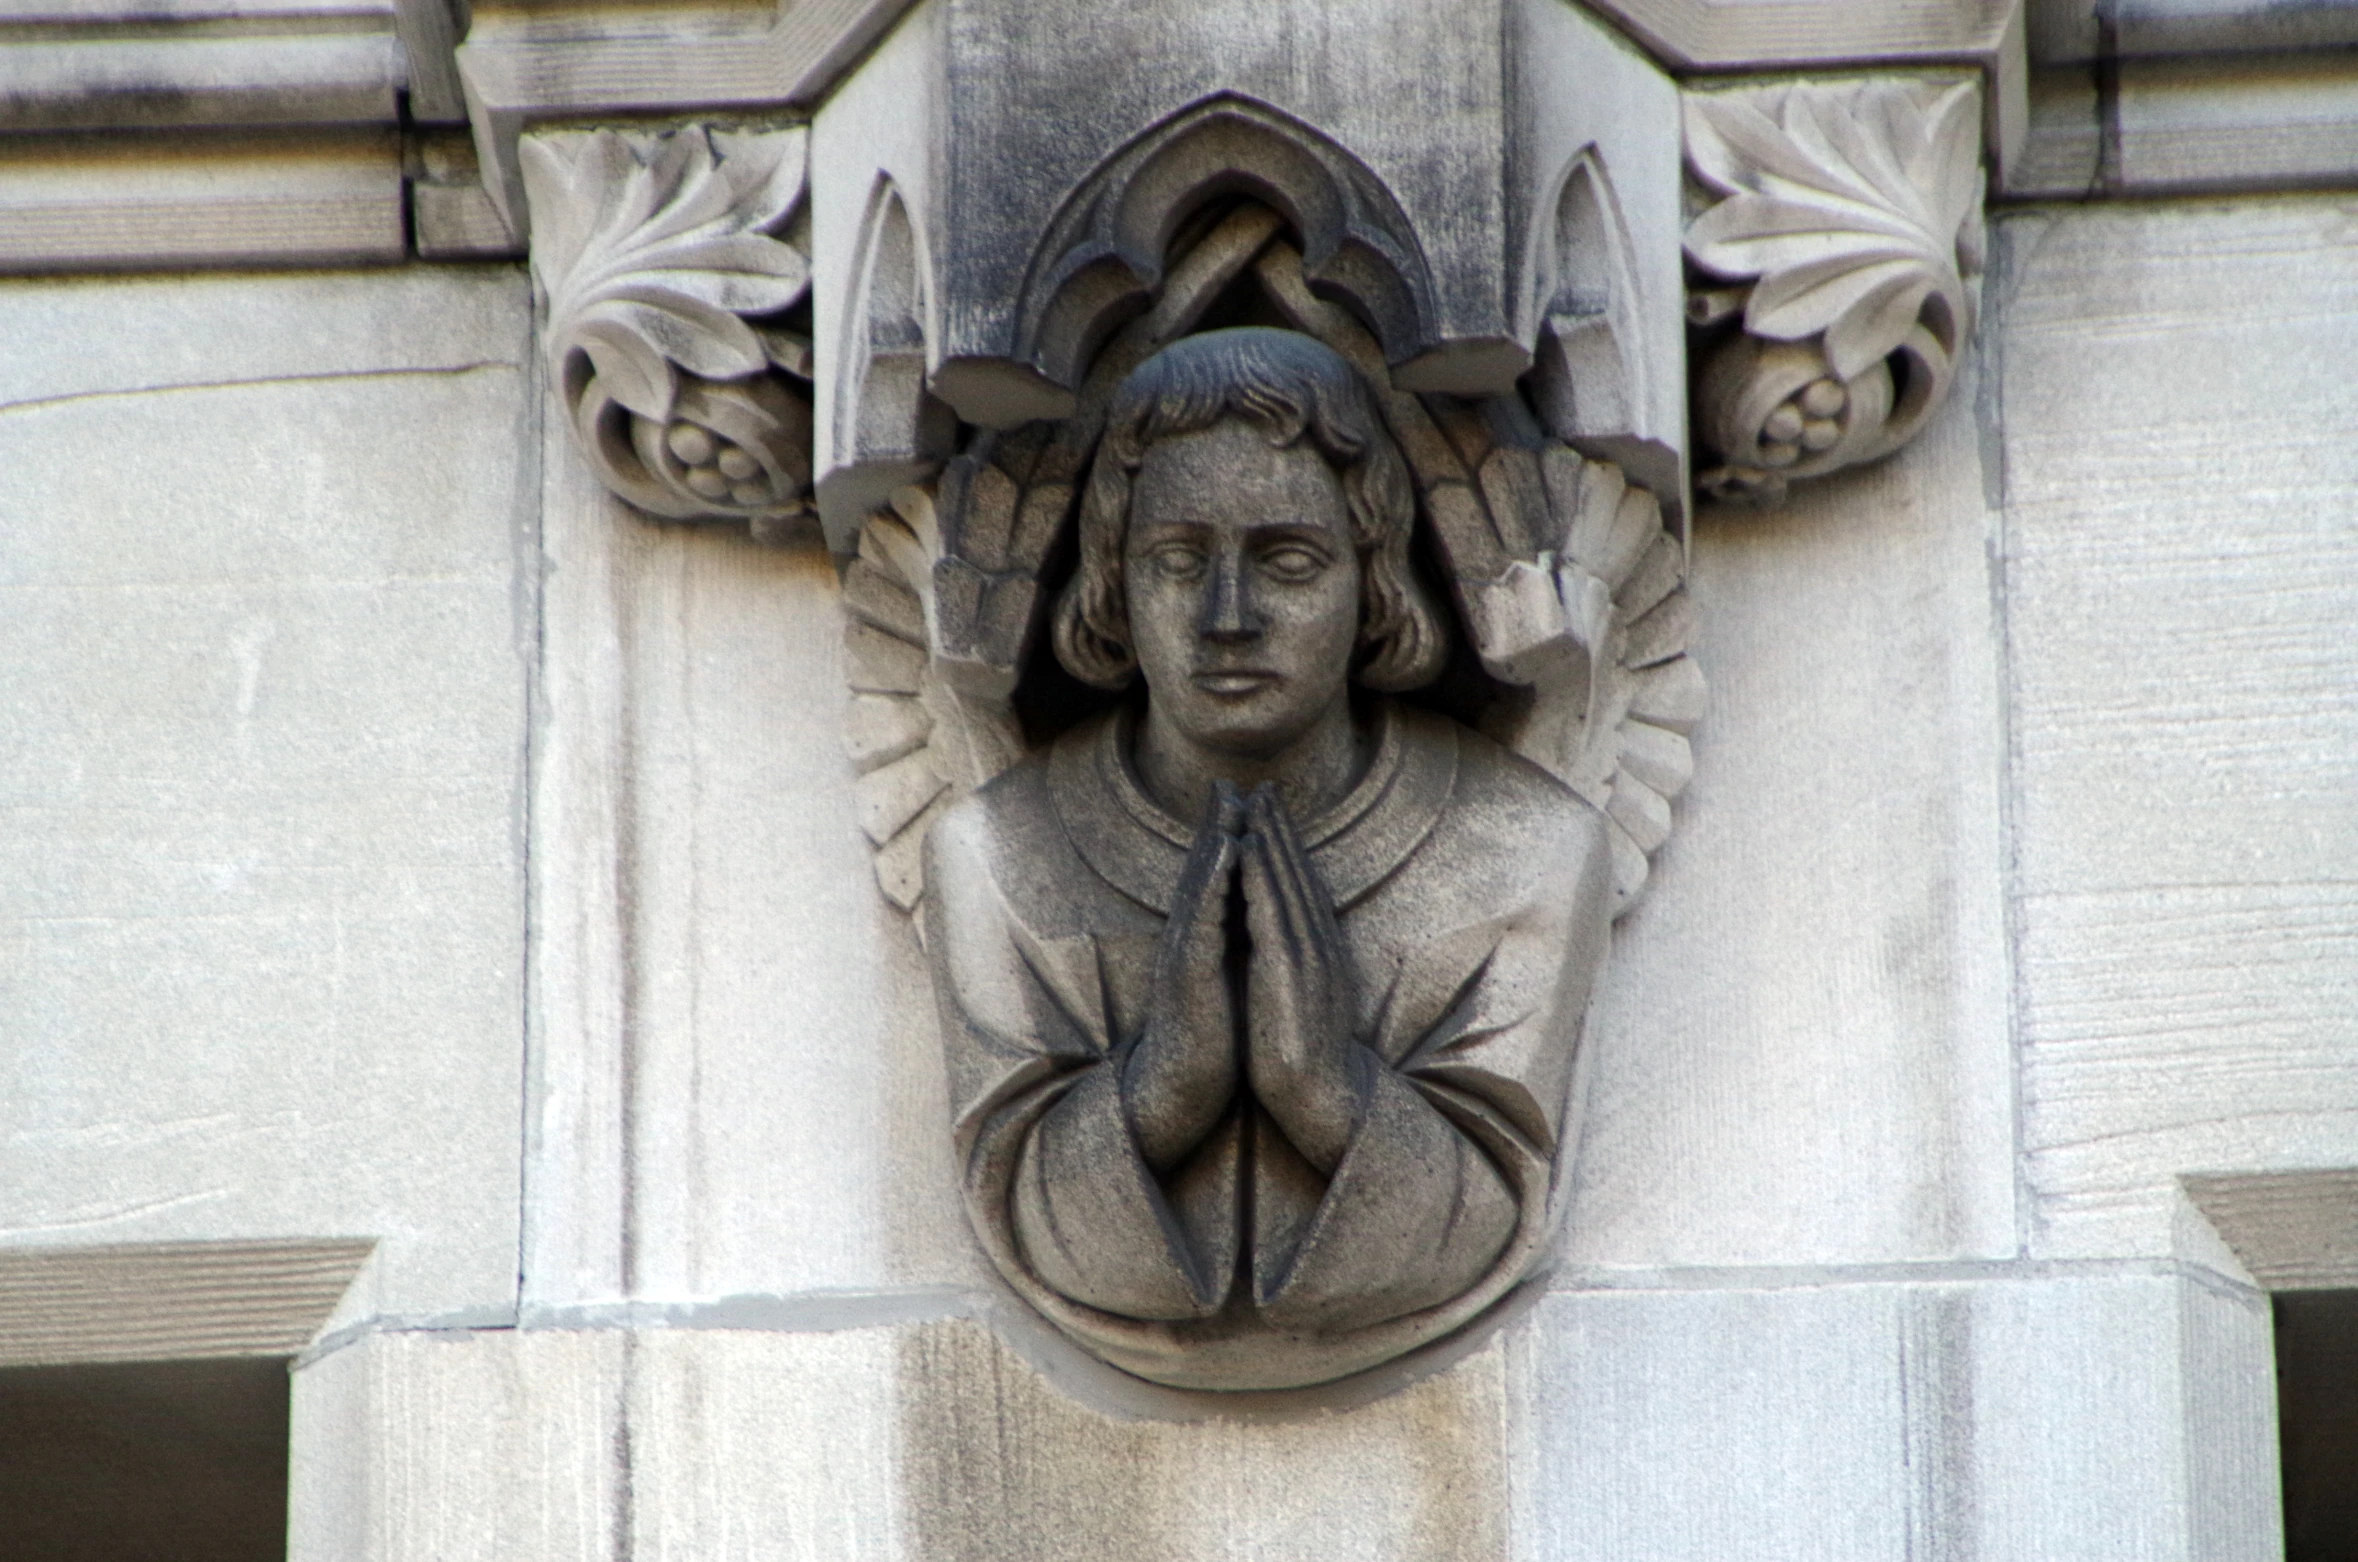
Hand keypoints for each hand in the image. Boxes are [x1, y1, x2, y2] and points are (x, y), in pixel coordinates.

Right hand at [1122, 780, 1244, 1170]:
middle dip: (1217, 824)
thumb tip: (1248, 925)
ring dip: (1214, 841)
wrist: (1182, 1089)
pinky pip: (1204, 916)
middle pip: (1202, 870)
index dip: (1226, 837)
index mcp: (1202, 943)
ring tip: (1229, 802)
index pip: (1215, 880)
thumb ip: (1230, 950)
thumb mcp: (1224, 983)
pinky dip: (1216, 880)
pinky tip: (1227, 852)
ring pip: (1200, 887)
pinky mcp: (1189, 973)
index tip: (1245, 799)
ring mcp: (1185, 954)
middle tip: (1230, 782)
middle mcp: (1188, 940)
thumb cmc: (1208, 1040)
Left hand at [1240, 785, 1367, 1174]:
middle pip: (1297, 876)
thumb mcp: (1303, 998)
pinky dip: (1258, 880)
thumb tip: (1285, 947)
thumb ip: (1297, 967)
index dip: (1288, 847)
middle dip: (1279, 830)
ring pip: (1286, 886)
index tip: (1272, 811)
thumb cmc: (1307, 1056)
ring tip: (1253, 806)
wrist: (1326, 1100)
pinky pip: (1271, 914)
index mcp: (1321, 953)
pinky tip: (1244, 855)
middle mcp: (1319, 947)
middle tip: (1263, 788)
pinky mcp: (1288, 975)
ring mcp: (1307, 959)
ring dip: (1269, 842)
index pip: (1303, 888)